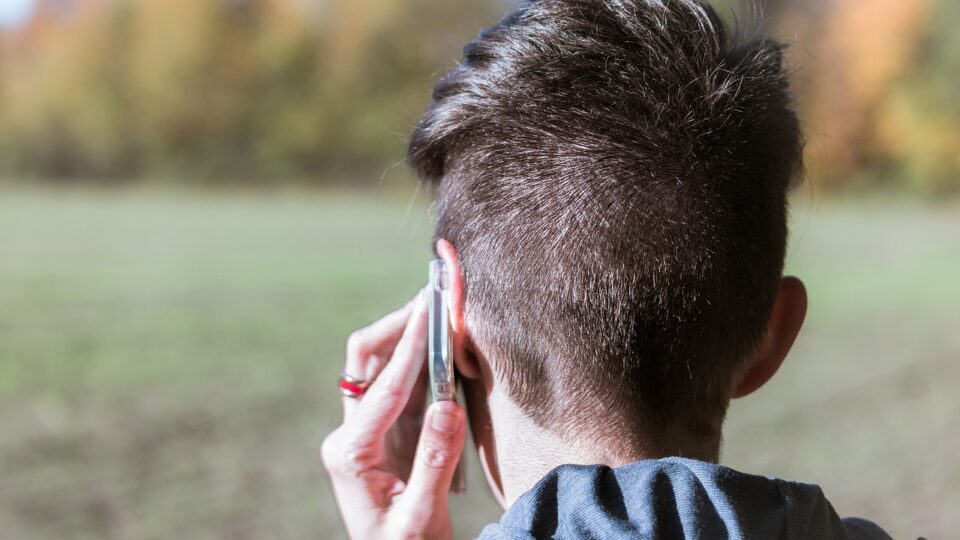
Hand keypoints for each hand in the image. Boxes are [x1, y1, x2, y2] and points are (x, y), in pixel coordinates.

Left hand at [322, 291, 466, 539]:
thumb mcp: (420, 516)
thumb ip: (434, 463)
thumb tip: (448, 406)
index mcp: (350, 453)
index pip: (384, 388)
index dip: (411, 347)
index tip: (431, 310)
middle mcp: (351, 434)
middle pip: (367, 361)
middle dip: (399, 325)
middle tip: (433, 295)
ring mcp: (366, 430)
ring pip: (380, 365)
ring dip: (408, 335)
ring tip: (439, 307)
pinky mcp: (385, 431)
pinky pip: (400, 383)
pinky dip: (421, 359)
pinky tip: (442, 342)